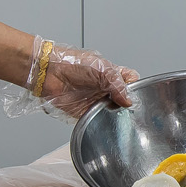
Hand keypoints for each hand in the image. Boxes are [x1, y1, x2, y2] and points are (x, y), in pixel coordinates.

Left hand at [4, 41, 138, 121]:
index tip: (136, 94)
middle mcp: (104, 89)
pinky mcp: (84, 112)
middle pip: (123, 100)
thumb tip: (128, 100)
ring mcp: (95, 101)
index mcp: (111, 74)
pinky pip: (96, 121)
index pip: (130, 81)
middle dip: (126, 105)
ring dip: (114, 115)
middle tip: (127, 108)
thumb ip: (118, 84)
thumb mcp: (102, 68)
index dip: (134, 88)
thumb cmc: (72, 63)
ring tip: (116, 116)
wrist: (49, 72)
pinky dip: (101, 123)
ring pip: (111, 112)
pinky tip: (104, 122)